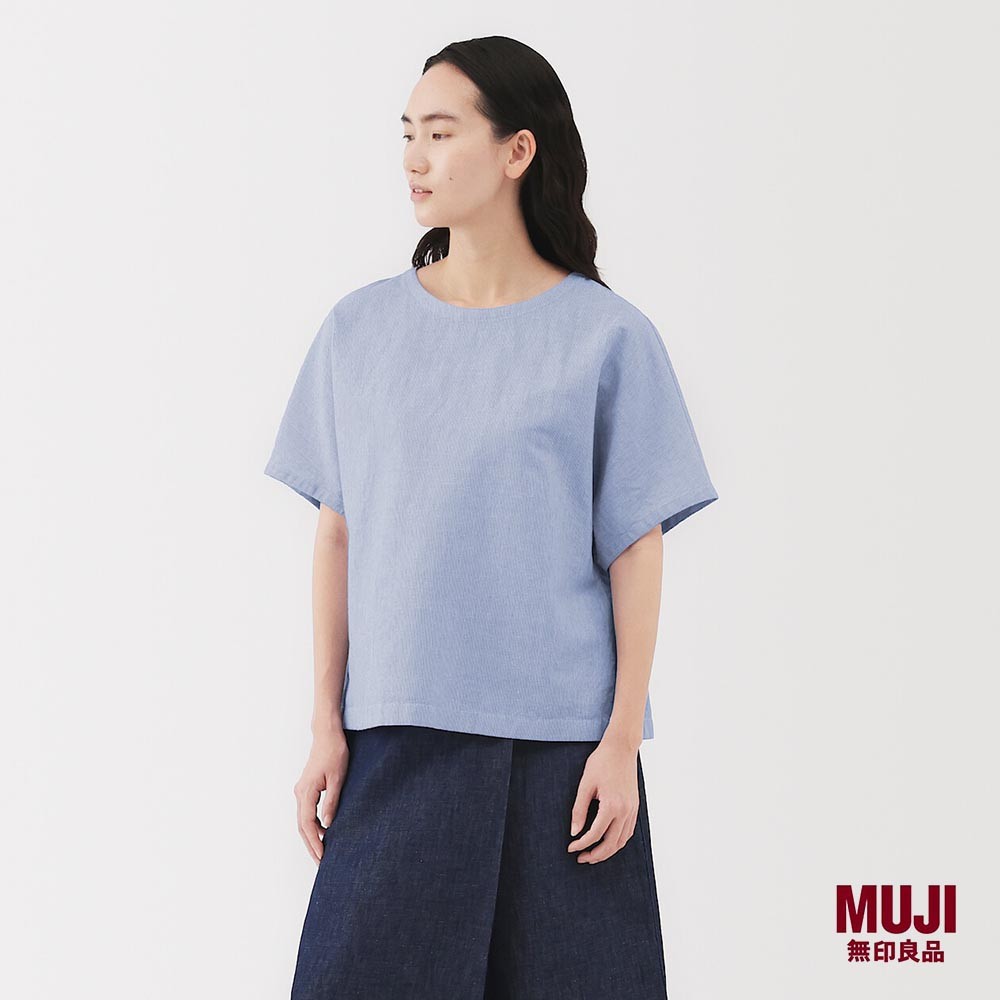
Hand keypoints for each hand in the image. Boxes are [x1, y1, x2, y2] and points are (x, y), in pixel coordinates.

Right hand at [293, 730, 349, 864]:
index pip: (308, 825)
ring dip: (312, 837)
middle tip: (321, 864)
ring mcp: (302, 791)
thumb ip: (332, 802)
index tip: (323, 857)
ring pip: (303, 821)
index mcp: (306, 792)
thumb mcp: (338, 778)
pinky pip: (307, 812)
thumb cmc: (334, 752)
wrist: (327, 734)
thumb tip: (327, 825)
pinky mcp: (307, 788)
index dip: (315, 843)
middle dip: (311, 846)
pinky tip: (324, 833)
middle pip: (302, 826)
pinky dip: (313, 826)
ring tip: (322, 853)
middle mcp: (300, 793)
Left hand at [566, 737, 639, 863]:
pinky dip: (618, 842)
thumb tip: (574, 832)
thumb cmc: (601, 762)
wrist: (621, 748)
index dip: (581, 844)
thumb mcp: (585, 784)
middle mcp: (625, 811)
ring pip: (622, 841)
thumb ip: (579, 809)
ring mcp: (632, 810)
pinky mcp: (635, 807)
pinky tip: (607, 842)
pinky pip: (628, 832)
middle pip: (611, 844)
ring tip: (593, 854)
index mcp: (612, 805)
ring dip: (608, 852)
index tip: (571, 848)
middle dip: (595, 855)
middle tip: (581, 858)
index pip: (595, 834)